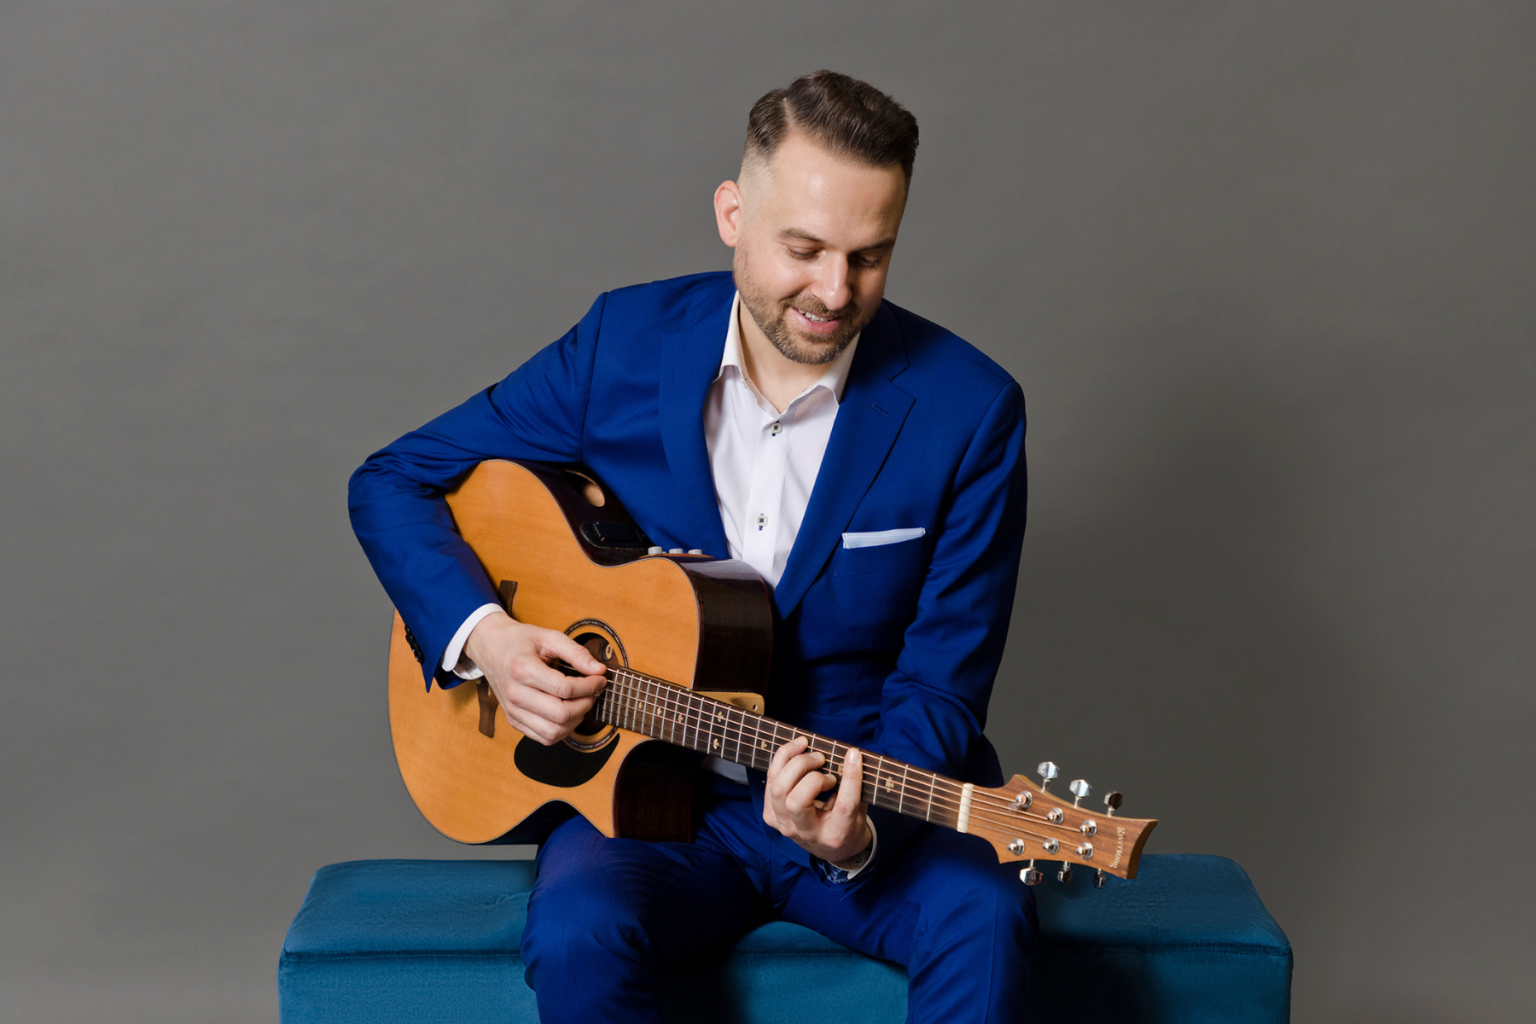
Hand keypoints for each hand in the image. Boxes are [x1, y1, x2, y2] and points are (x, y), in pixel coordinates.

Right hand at [463, 611, 606, 744]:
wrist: (491, 648)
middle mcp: (515, 694)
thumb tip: (599, 670)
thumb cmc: (519, 642)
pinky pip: (543, 738)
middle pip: (561, 714)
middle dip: (585, 704)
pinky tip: (568, 714)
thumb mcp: (549, 637)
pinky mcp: (514, 721)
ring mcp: (513, 711)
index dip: (590, 686)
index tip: (600, 678)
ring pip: (553, 732)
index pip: (565, 689)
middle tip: (592, 691)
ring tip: (581, 703)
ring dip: (575, 720)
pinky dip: (562, 730)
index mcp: (523, 670)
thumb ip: (576, 652)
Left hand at [763, 738, 871, 863]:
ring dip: (790, 762)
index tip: (853, 755)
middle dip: (809, 772)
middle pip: (796, 800)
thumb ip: (856, 788)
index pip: (844, 806)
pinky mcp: (772, 816)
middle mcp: (807, 833)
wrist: (828, 849)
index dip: (850, 778)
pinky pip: (770, 782)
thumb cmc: (847, 824)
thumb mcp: (860, 811)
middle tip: (823, 759)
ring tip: (805, 746)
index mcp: (837, 834)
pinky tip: (794, 751)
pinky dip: (780, 762)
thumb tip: (851, 756)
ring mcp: (786, 826)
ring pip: (778, 789)